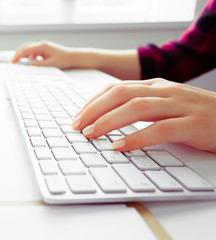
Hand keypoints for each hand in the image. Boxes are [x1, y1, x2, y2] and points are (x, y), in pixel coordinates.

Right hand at [11, 41, 75, 68]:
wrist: (72, 56)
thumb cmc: (64, 59)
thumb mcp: (51, 64)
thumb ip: (39, 65)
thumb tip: (29, 66)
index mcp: (42, 46)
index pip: (27, 50)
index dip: (18, 56)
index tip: (13, 61)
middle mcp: (41, 45)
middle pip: (25, 47)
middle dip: (18, 54)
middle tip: (12, 62)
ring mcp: (42, 47)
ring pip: (28, 49)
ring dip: (23, 54)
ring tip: (18, 62)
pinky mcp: (43, 50)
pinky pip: (33, 52)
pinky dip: (28, 56)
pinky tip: (29, 61)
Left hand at [71, 78, 215, 152]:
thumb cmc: (196, 115)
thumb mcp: (165, 105)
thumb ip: (140, 107)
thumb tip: (107, 119)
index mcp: (156, 85)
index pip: (117, 88)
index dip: (94, 101)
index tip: (78, 115)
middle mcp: (165, 90)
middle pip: (121, 94)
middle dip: (95, 109)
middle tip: (77, 125)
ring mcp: (180, 104)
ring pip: (137, 107)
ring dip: (109, 121)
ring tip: (91, 134)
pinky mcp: (193, 123)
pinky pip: (160, 129)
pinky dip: (137, 137)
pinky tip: (120, 146)